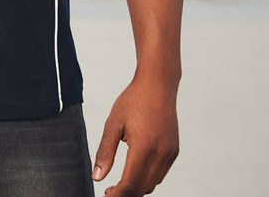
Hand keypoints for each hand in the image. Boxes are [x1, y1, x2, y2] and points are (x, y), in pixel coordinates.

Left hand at [92, 76, 178, 194]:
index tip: (106, 195)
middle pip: (143, 188)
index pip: (130, 183)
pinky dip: (148, 178)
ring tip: (120, 184)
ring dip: (138, 187)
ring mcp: (170, 153)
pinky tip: (136, 170)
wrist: (158, 84)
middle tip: (110, 192)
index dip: (118, 194)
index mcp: (144, 148)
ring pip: (153, 183)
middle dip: (126, 194)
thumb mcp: (113, 123)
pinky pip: (161, 173)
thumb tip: (97, 177)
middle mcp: (160, 154)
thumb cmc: (134, 100)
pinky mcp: (174, 151)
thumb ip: (105, 152)